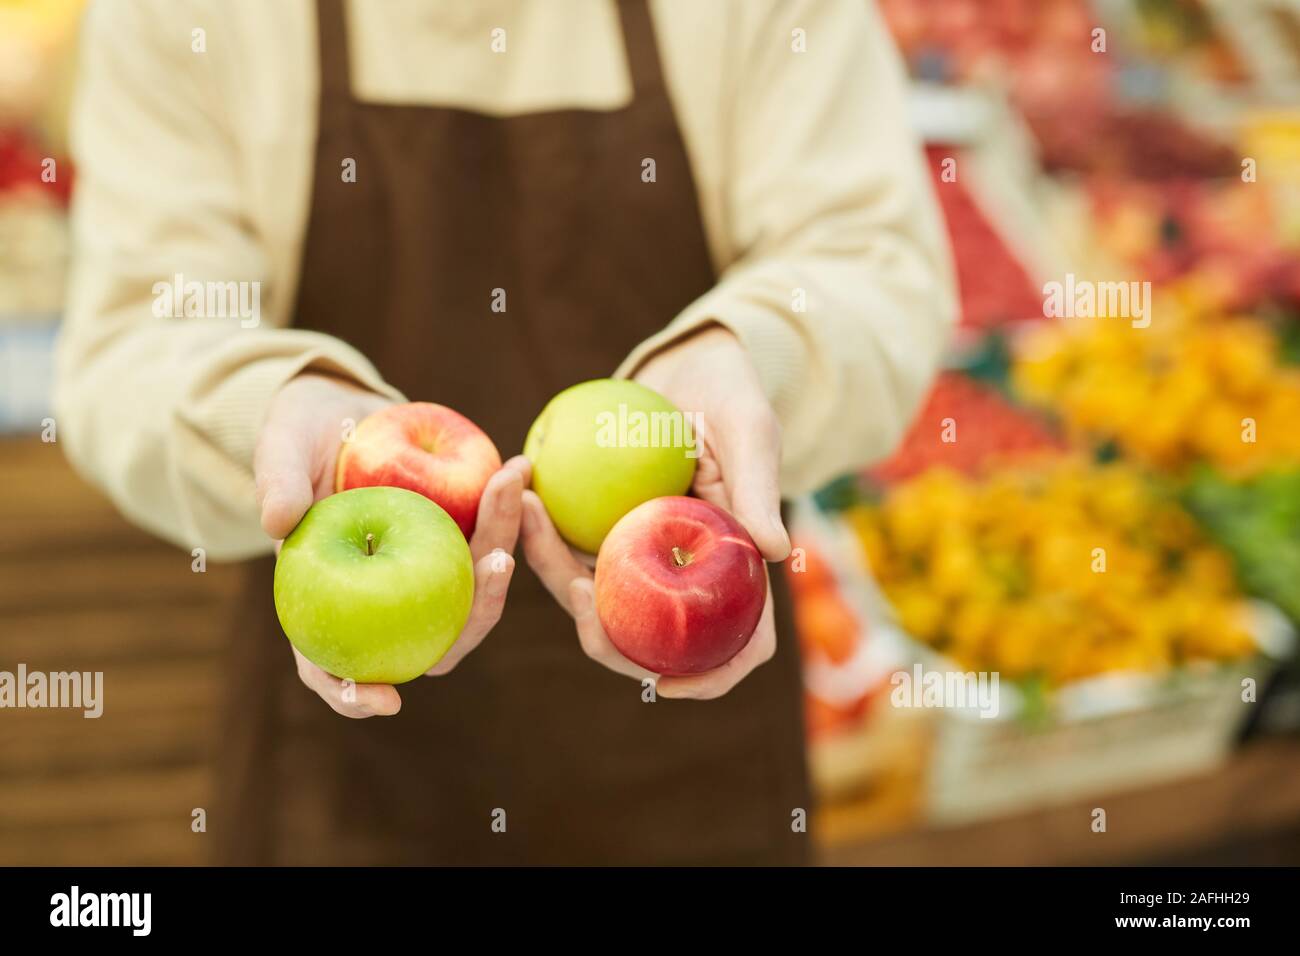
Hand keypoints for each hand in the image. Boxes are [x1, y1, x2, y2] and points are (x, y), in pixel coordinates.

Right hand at [253, 372, 526, 717]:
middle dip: (476, 613)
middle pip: (433, 640)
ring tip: (512, 493)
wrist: (340, 411)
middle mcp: (384, 602)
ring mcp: (426, 578)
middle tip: (499, 560)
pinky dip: (507, 513)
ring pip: (472, 594)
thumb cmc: (299, 437)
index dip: (355, 695)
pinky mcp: (458, 545)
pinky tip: (516, 472)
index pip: (332, 667)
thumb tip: (277, 524)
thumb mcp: (280, 446)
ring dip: (500, 547)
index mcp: (327, 600)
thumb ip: (276, 480)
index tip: (390, 702)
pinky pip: (489, 541)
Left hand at [520, 325, 789, 698]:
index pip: (739, 643)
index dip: (710, 677)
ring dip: (556, 574)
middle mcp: (685, 576)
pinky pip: (568, 551)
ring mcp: (640, 559)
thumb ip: (758, 488)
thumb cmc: (733, 395)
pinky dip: (543, 535)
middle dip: (605, 634)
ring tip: (530, 519)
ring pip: (597, 598)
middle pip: (650, 636)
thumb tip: (777, 552)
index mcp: (735, 570)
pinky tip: (523, 499)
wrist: (689, 366)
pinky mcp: (602, 532)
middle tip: (575, 592)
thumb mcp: (750, 433)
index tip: (666, 683)